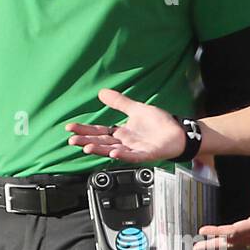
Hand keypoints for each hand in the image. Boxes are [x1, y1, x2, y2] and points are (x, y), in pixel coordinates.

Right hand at [66, 88, 185, 161]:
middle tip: (72, 140)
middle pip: (102, 143)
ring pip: (113, 151)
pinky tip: (113, 153)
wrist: (179, 132)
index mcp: (121, 133)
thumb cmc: (160, 124)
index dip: (85, 130)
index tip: (70, 128)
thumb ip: (119, 102)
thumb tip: (101, 93)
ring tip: (86, 148)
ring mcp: (135, 149)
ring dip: (100, 150)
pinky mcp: (147, 154)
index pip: (99, 132)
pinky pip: (133, 156)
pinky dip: (123, 155)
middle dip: (86, 142)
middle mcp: (125, 143)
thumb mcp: (136, 109)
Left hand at [195, 178, 249, 249]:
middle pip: (235, 243)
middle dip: (215, 246)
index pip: (238, 231)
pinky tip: (224, 242)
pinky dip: (232, 243)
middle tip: (195, 248)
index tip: (204, 231)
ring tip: (204, 247)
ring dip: (221, 246)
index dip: (220, 232)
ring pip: (240, 245)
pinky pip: (246, 242)